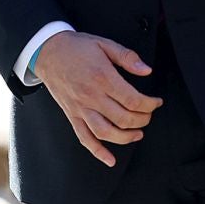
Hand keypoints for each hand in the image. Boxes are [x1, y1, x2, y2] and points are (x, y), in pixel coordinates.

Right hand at [33, 31, 162, 166]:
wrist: (47, 51)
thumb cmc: (76, 47)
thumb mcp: (104, 44)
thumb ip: (127, 57)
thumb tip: (146, 70)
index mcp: (102, 77)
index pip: (132, 99)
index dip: (149, 104)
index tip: (156, 102)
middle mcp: (91, 96)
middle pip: (123, 118)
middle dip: (142, 120)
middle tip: (148, 115)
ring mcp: (80, 108)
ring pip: (106, 132)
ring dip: (126, 138)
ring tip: (137, 134)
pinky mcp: (72, 115)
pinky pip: (84, 138)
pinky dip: (98, 151)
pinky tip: (110, 159)